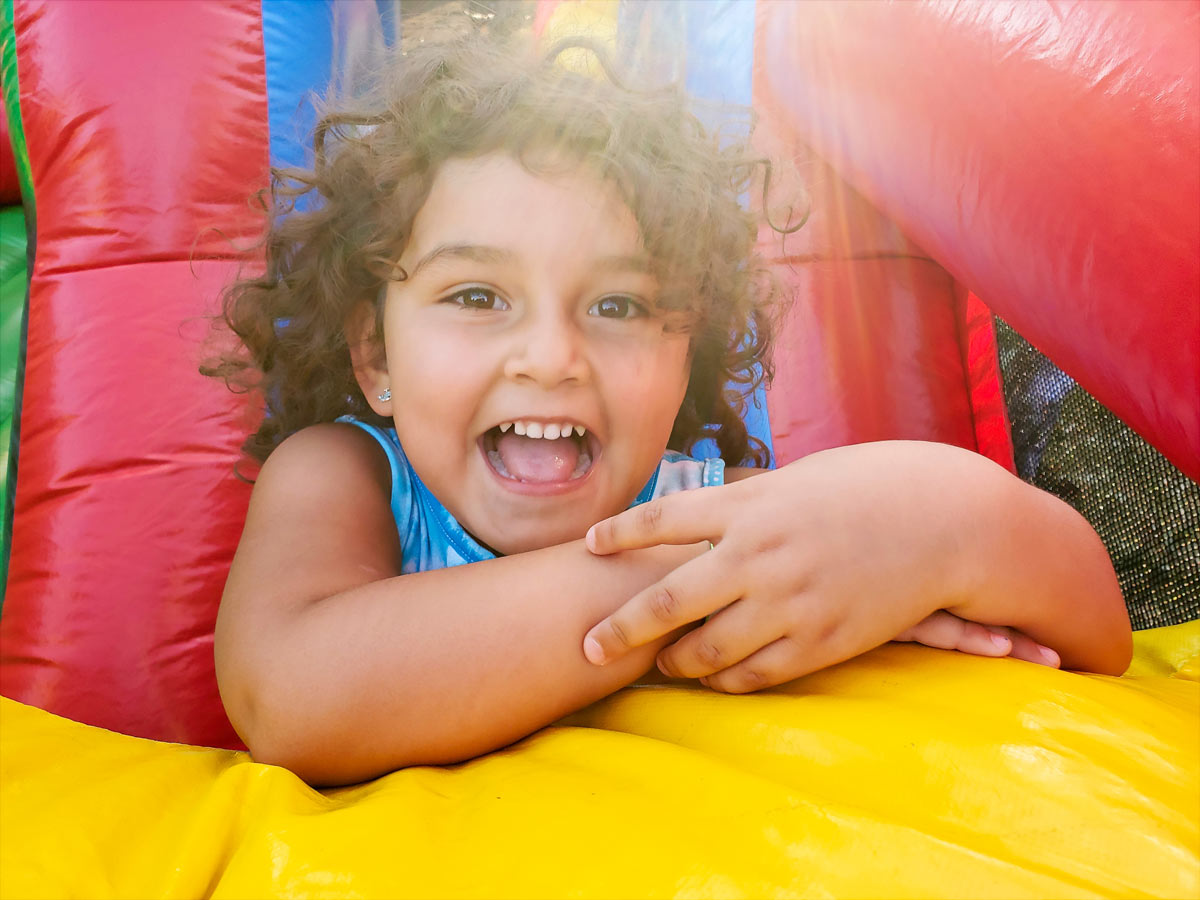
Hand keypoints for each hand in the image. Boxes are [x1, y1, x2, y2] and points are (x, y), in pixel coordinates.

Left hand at [583, 442, 1036, 691]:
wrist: (944, 520)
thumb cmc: (867, 486)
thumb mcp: (797, 478)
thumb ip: (746, 502)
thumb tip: (699, 516)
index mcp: (751, 504)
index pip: (663, 519)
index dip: (619, 533)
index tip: (587, 545)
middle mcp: (761, 554)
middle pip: (668, 599)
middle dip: (620, 629)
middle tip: (588, 647)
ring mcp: (790, 602)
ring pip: (708, 650)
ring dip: (675, 662)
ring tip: (661, 665)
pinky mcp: (822, 641)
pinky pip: (757, 674)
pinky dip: (727, 681)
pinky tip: (715, 678)